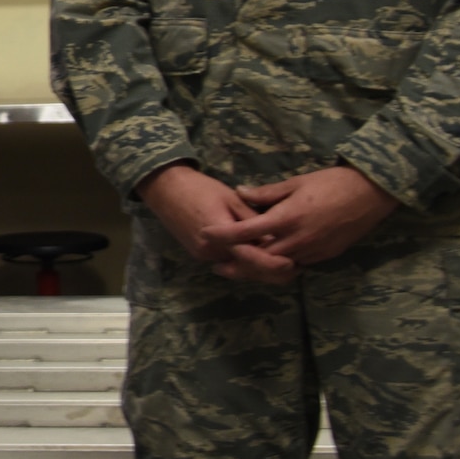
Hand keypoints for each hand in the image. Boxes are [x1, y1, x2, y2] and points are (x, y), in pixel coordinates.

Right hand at [137, 162, 294, 284]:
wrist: (166, 189)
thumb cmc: (200, 188)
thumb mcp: (232, 199)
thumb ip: (252, 220)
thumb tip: (275, 236)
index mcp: (220, 235)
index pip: (251, 257)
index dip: (273, 264)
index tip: (293, 264)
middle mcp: (211, 251)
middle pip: (246, 268)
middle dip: (270, 271)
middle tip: (294, 268)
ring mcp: (204, 255)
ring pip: (237, 267)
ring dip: (257, 267)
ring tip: (281, 263)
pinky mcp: (200, 254)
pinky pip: (227, 262)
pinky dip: (243, 261)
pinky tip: (259, 256)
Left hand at [212, 164, 399, 268]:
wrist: (371, 194)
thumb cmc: (332, 182)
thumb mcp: (295, 183)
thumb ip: (266, 193)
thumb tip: (240, 192)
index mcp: (286, 218)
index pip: (246, 231)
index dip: (224, 234)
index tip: (206, 234)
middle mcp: (297, 239)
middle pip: (259, 259)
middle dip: (238, 262)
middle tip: (218, 264)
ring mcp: (312, 250)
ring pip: (278, 266)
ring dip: (259, 267)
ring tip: (240, 267)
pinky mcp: (325, 256)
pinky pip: (297, 265)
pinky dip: (281, 265)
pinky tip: (271, 261)